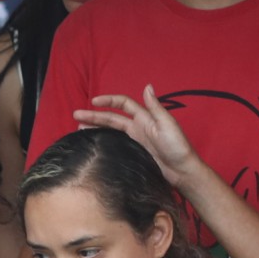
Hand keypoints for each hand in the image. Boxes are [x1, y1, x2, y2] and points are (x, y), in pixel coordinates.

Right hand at [73, 86, 202, 186]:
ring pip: (110, 131)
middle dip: (94, 115)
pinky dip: (103, 142)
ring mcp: (135, 141)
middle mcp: (138, 127)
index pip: (122, 104)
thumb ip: (155, 107)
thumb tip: (147, 86)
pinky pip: (115, 144)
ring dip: (96, 128)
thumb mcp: (167, 124)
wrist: (182, 171)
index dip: (108, 101)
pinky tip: (93, 145)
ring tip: (79, 130)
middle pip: (111, 118)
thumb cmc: (178, 147)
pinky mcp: (134, 154)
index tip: (93, 101)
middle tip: (76, 115)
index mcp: (144, 118)